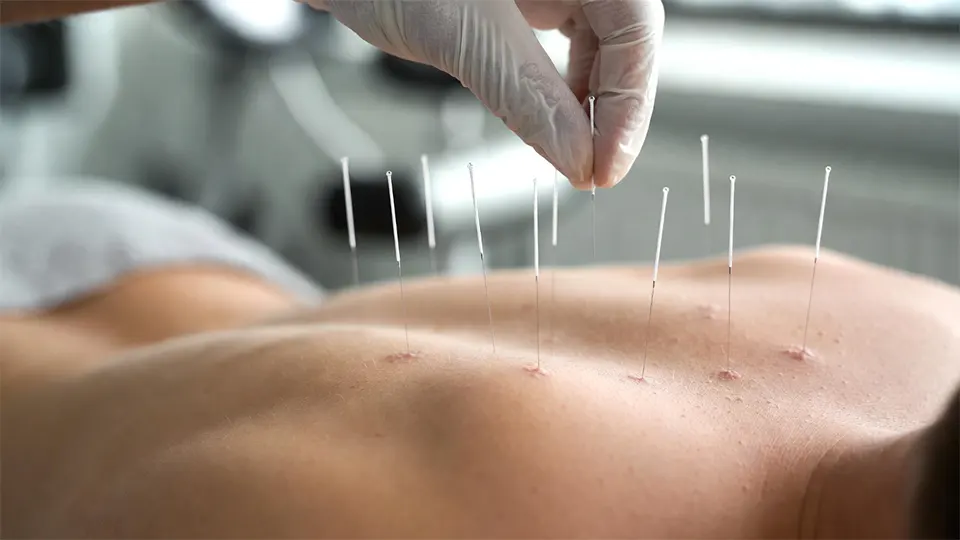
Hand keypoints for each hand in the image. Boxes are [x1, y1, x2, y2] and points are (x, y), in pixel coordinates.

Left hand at [303, 0, 663, 188]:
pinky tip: (552, 121)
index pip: (637, 26)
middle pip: (626, 36)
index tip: (605, 166)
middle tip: (594, 170)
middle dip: (614, 107)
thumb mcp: (460, 36)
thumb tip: (577, 158)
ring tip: (575, 155)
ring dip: (590, 104)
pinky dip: (559, 89)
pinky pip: (563, 45)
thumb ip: (526, 95)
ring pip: (599, 44)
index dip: (630, 102)